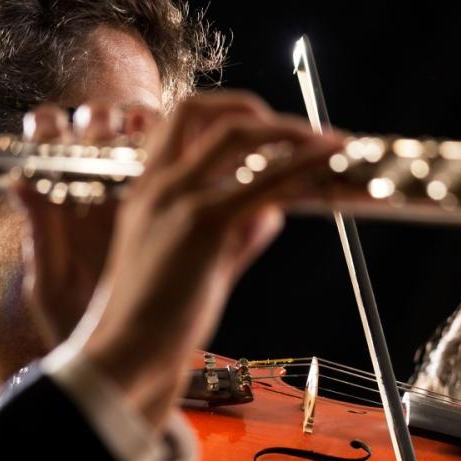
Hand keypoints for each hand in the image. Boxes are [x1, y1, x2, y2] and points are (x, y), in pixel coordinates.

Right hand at [15, 91, 342, 429]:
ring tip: (331, 141)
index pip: (179, 122)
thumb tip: (273, 213)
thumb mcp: (200, 265)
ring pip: (239, 136)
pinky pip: (263, 182)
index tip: (265, 124)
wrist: (129, 350)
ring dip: (291, 131)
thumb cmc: (159, 319)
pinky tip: (328, 163)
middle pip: (204, 111)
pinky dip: (301, 166)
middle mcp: (159, 184)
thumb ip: (236, 235)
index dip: (225, 112)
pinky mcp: (205, 224)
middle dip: (258, 110)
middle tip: (303, 129)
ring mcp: (180, 199)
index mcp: (148, 190)